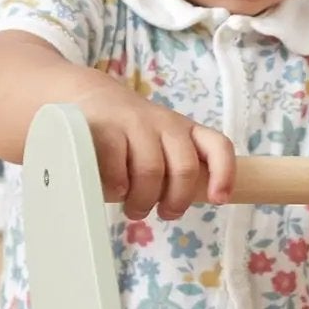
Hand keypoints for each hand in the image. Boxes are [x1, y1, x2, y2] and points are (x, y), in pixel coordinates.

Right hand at [78, 86, 234, 221]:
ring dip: (143, 200)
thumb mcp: (158, 146)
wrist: (85, 94)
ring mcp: (135, 123)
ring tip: (133, 209)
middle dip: (176, 201)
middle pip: (185, 169)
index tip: (218, 199)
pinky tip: (114, 191)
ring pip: (151, 171)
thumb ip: (172, 170)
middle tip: (162, 213)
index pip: (217, 145)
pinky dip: (117, 187)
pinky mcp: (105, 127)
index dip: (224, 173)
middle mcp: (165, 123)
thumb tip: (176, 208)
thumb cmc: (127, 135)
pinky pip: (117, 166)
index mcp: (185, 130)